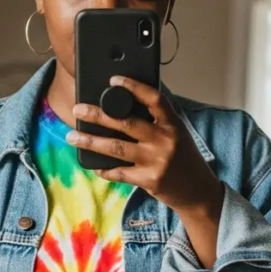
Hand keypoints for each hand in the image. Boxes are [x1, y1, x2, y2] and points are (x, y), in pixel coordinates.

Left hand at [68, 75, 221, 214]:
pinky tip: (94, 166)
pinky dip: (104, 169)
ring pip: (116, 148)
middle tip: (78, 110)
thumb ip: (157, 123)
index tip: (114, 80)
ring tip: (72, 136)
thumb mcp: (178, 135)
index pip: (153, 99)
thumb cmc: (185, 160)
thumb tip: (125, 109)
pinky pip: (119, 173)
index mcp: (172, 125)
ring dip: (91, 141)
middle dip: (98, 115)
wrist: (198, 192)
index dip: (133, 87)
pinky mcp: (149, 180)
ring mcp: (156, 161)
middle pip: (126, 122)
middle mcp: (164, 140)